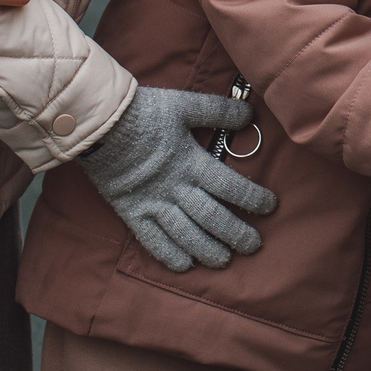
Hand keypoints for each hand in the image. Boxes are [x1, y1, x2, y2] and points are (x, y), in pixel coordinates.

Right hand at [78, 87, 279, 272]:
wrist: (100, 125)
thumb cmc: (145, 112)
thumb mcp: (185, 105)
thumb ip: (217, 111)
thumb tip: (249, 114)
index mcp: (191, 162)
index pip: (230, 186)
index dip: (252, 198)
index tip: (270, 207)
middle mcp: (175, 188)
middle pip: (211, 217)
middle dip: (235, 233)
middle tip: (254, 246)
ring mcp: (152, 203)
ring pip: (186, 234)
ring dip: (207, 249)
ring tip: (224, 261)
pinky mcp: (131, 212)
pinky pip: (151, 240)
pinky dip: (169, 254)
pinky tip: (185, 265)